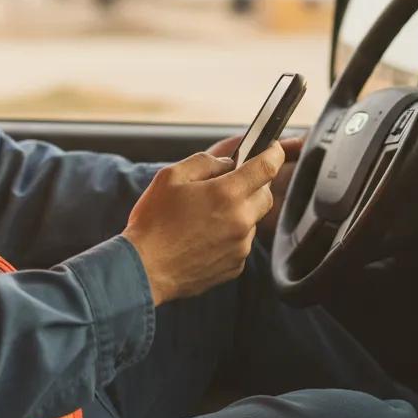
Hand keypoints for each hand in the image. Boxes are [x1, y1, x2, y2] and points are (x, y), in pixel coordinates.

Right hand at [123, 142, 284, 305]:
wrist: (144, 268)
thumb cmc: (153, 221)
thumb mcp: (170, 177)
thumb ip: (204, 163)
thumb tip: (226, 163)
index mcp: (226, 194)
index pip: (267, 167)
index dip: (273, 153)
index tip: (273, 149)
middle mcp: (240, 221)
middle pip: (266, 196)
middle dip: (254, 186)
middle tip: (229, 185)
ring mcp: (240, 247)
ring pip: (252, 221)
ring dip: (238, 213)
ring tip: (205, 217)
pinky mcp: (235, 266)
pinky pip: (240, 243)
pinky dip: (229, 236)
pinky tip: (203, 237)